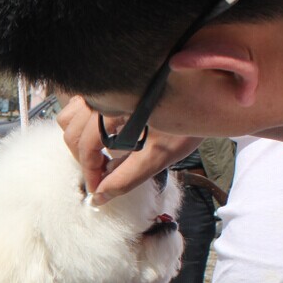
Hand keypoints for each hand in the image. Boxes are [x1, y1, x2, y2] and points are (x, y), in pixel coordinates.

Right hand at [57, 97, 201, 204]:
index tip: (97, 189)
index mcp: (114, 108)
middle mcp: (103, 93)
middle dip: (84, 158)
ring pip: (70, 115)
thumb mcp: (158, 155)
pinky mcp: (109, 84)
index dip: (90, 173)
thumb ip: (126, 178)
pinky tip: (105, 133)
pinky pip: (80, 103)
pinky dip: (84, 121)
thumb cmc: (188, 118)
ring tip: (101, 152)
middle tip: (101, 174)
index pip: (86, 147)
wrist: (212, 88)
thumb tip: (99, 197)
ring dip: (80, 138)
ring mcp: (104, 86)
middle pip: (72, 132)